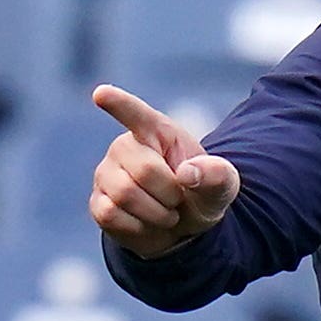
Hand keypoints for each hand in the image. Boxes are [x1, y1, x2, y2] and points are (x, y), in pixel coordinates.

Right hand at [89, 84, 240, 257]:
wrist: (183, 227)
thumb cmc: (201, 193)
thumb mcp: (223, 185)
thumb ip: (217, 175)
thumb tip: (188, 173)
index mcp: (158, 132)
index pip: (135, 113)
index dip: (119, 103)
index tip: (102, 93)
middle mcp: (126, 147)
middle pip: (143, 170)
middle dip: (169, 193)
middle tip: (178, 199)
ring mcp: (106, 174)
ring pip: (124, 195)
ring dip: (156, 213)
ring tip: (165, 211)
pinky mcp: (97, 202)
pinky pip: (110, 215)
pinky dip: (138, 227)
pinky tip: (146, 223)